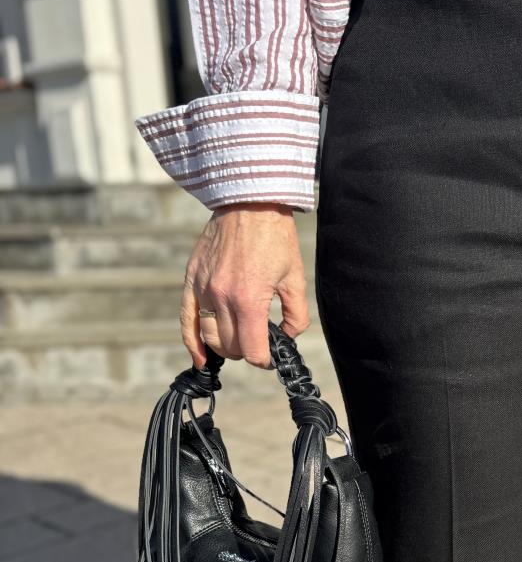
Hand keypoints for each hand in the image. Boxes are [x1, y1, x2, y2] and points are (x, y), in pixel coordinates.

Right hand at [181, 204, 309, 368]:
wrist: (249, 202)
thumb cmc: (275, 238)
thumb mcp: (295, 278)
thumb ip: (296, 314)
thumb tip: (287, 337)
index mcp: (248, 300)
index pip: (251, 350)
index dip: (263, 360)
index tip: (270, 357)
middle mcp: (221, 297)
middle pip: (230, 346)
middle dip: (246, 352)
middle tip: (258, 343)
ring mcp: (203, 288)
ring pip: (208, 336)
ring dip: (223, 347)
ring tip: (237, 343)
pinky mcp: (191, 278)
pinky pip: (186, 319)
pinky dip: (192, 342)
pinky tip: (200, 357)